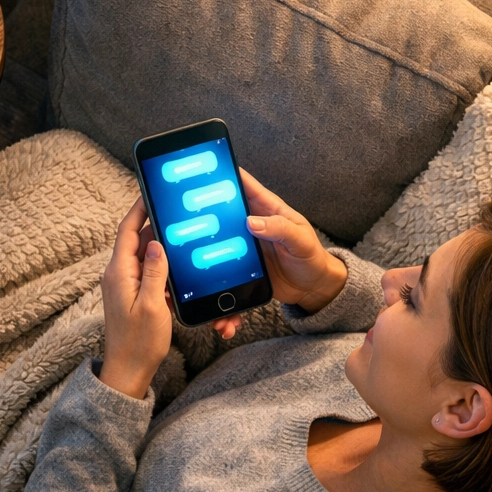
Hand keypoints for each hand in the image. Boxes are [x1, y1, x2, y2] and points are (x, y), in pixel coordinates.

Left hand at [99, 197, 172, 398]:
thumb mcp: (153, 304)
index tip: (149, 191)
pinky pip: (148, 272)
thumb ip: (155, 271)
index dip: (138, 209)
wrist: (129, 371)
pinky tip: (179, 267)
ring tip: (182, 235)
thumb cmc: (139, 343)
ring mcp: (125, 285)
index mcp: (119, 273)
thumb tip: (157, 243)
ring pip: (145, 257)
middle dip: (156, 226)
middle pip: (137, 241)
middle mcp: (119, 275)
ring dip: (161, 248)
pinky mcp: (133, 295)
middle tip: (176, 212)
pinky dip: (162, 267)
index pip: (127, 231)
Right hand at [211, 170, 346, 338]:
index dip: (220, 174)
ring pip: (214, 250)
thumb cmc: (312, 257)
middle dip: (197, 222)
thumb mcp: (300, 240)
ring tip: (196, 286)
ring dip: (203, 267)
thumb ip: (279, 228)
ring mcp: (241, 248)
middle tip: (177, 229)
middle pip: (217, 217)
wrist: (314, 288)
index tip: (197, 173)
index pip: (239, 184)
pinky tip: (222, 317)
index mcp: (264, 209)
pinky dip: (220, 298)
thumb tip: (251, 221)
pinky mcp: (239, 271)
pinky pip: (223, 280)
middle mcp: (249, 225)